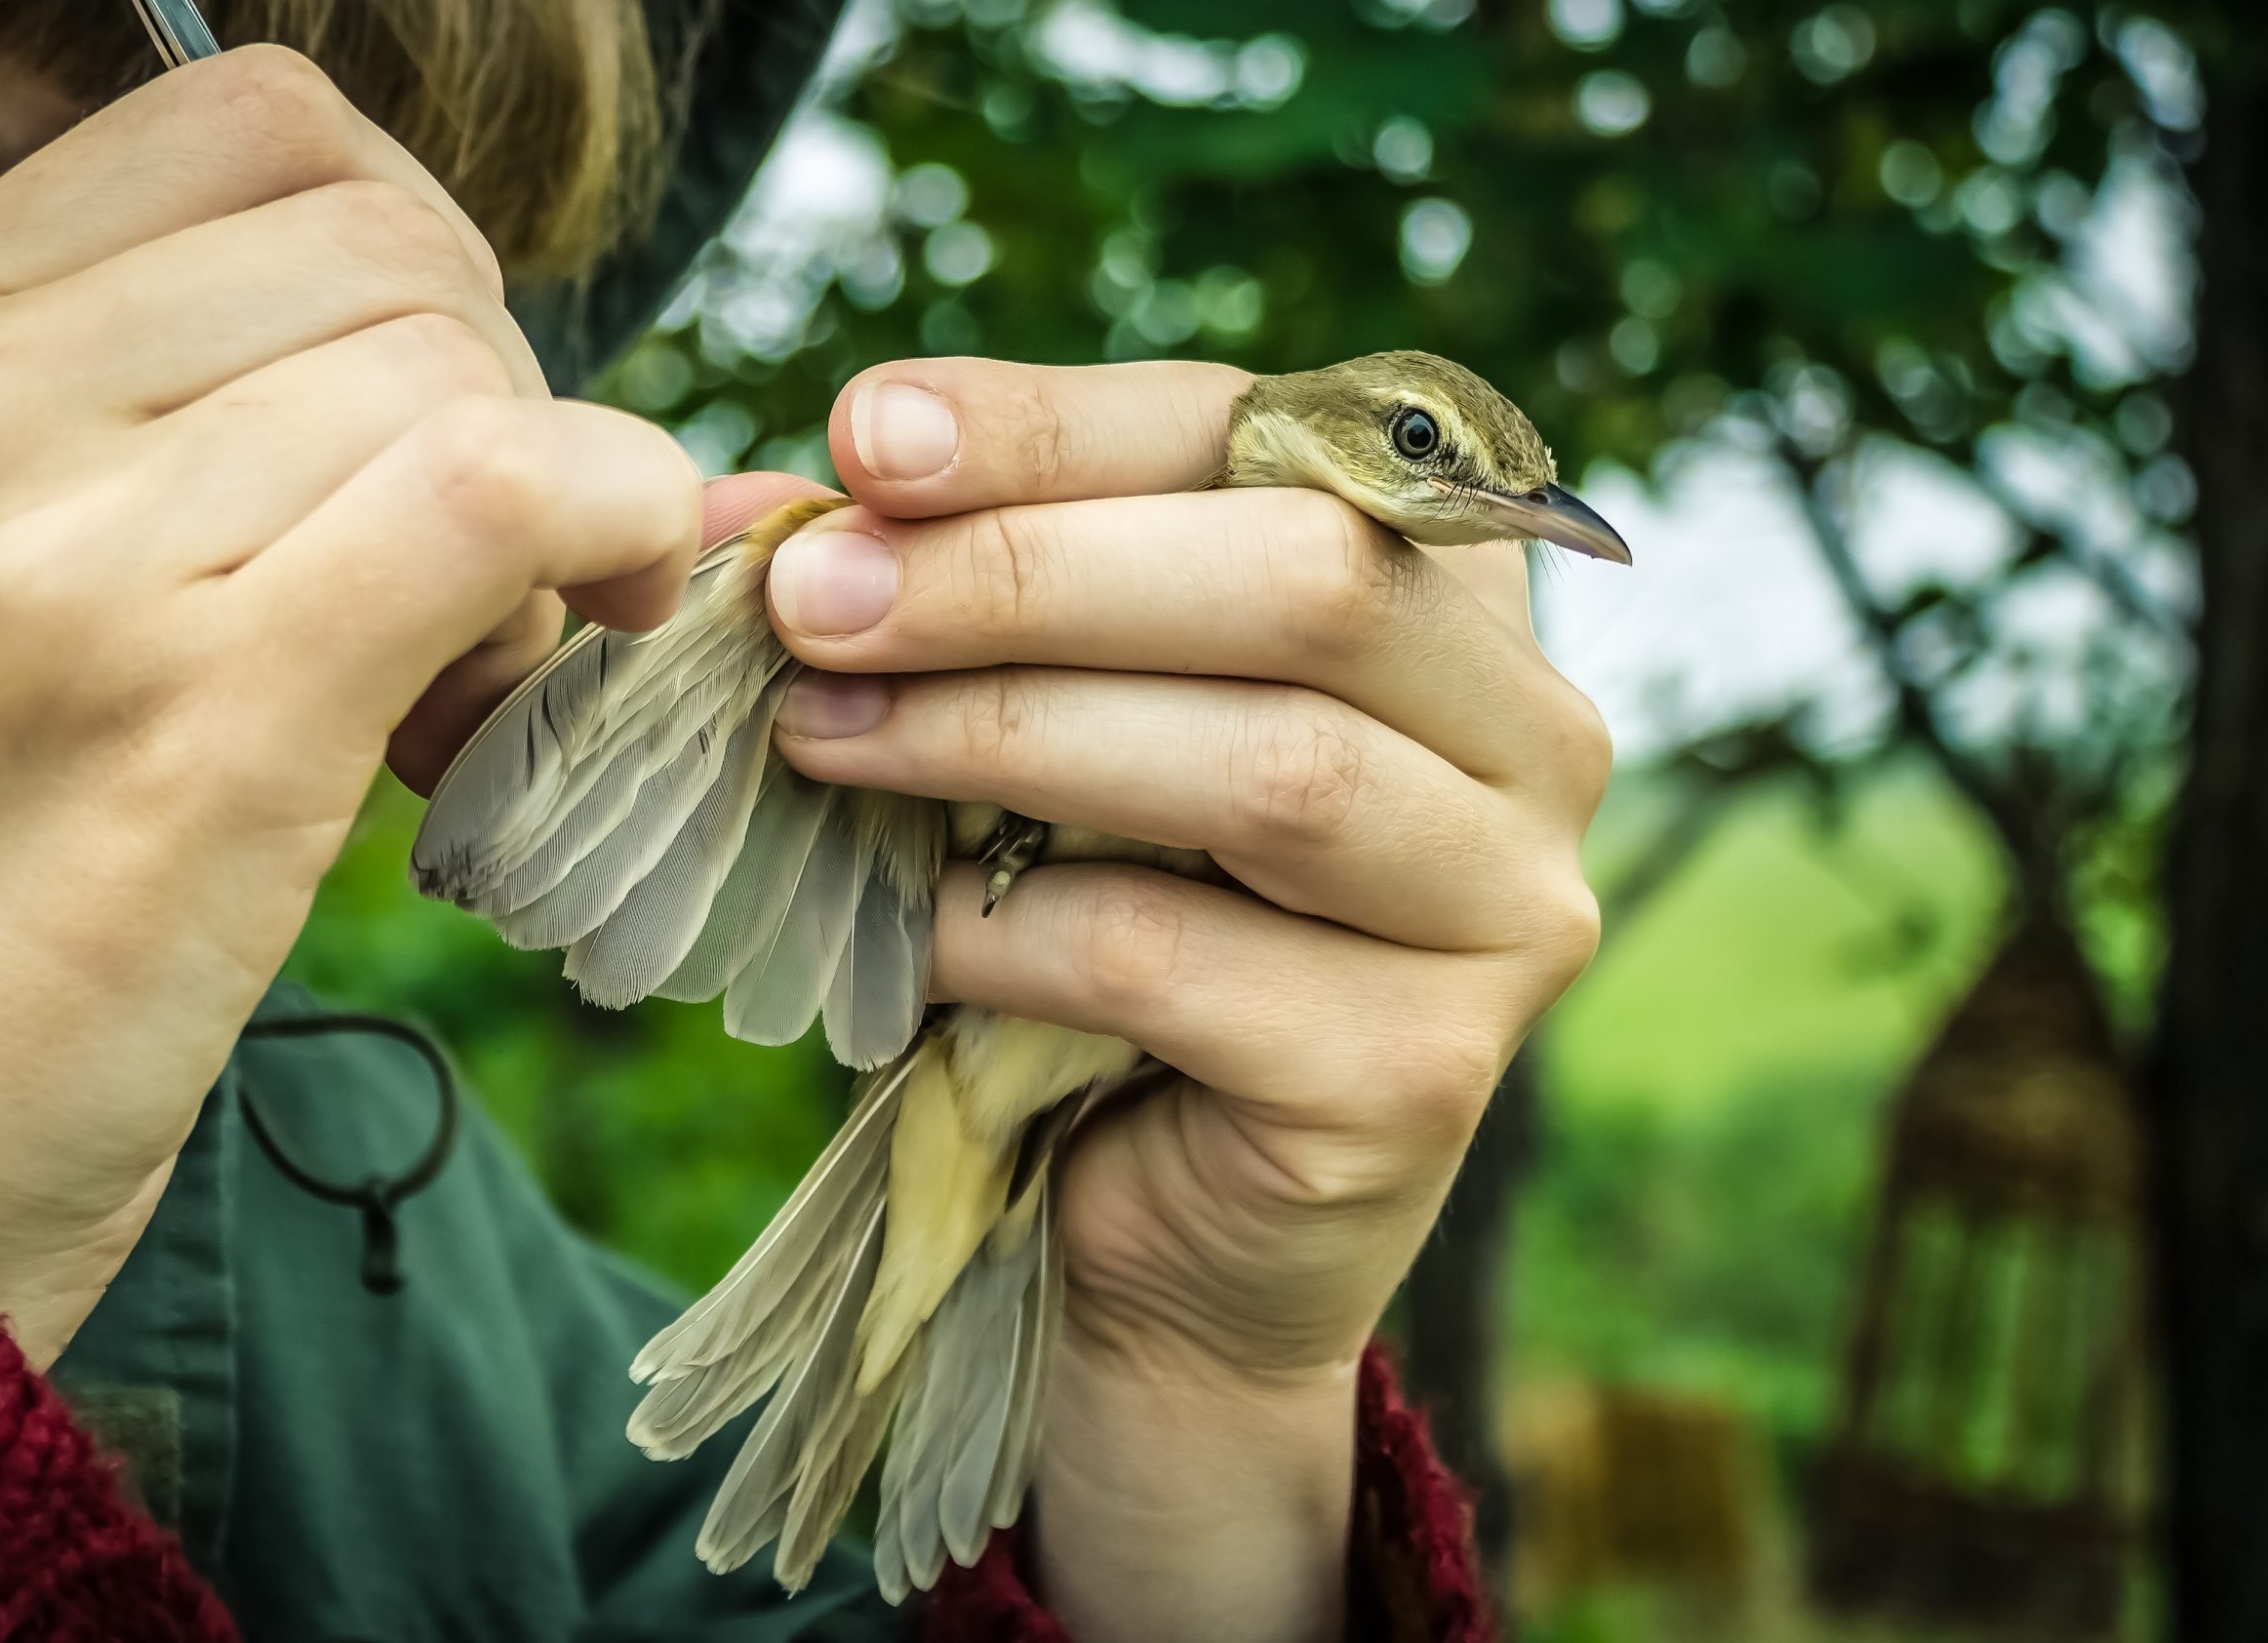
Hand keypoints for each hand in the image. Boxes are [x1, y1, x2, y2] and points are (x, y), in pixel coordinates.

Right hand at [0, 47, 700, 1367]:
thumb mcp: (7, 583)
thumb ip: (208, 440)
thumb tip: (524, 372)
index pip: (254, 133)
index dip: (417, 262)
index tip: (438, 416)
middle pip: (393, 250)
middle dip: (499, 391)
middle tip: (484, 577)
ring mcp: (69, 556)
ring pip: (462, 371)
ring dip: (552, 504)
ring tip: (479, 666)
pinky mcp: (206, 710)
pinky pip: (502, 488)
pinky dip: (614, 526)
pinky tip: (598, 629)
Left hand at [764, 358, 1609, 1639]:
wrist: (1155, 1223)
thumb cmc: (1100, 932)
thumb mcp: (1039, 726)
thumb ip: (943, 605)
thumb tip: (739, 506)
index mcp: (1447, 592)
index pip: (1268, 443)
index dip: (1060, 426)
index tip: (861, 431)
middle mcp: (1529, 734)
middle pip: (1308, 581)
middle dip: (1031, 573)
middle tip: (814, 596)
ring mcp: (1505, 909)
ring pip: (1272, 767)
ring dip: (1012, 734)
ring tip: (822, 734)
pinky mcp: (1430, 1075)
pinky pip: (1187, 963)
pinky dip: (1011, 932)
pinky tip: (907, 935)